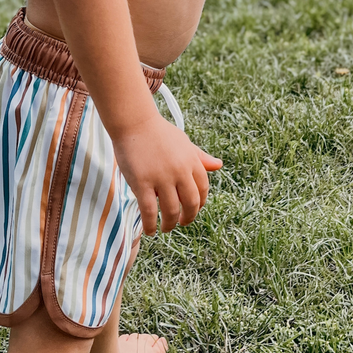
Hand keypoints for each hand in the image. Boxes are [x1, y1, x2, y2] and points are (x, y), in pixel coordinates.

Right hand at [112, 113, 221, 233]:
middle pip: (191, 203)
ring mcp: (161, 178)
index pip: (203, 189)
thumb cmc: (158, 132)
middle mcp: (180, 171)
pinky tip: (150, 230)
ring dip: (170, 224)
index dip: (200, 203)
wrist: (134, 122)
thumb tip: (218, 165)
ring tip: (166, 228)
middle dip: (188, 218)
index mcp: (191, 161)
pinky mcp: (142, 183)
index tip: (192, 210)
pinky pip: (149, 211)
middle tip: (182, 223)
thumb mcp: (183, 142)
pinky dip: (151, 224)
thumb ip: (199, 157)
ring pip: (171, 211)